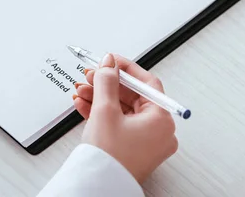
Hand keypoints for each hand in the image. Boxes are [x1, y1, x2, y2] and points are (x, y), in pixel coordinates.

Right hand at [73, 54, 177, 183]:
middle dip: (107, 85)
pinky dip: (102, 113)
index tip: (110, 60)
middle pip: (133, 96)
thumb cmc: (109, 157)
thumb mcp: (105, 110)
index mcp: (162, 120)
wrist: (98, 187)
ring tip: (82, 91)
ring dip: (100, 98)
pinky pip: (119, 123)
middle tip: (91, 75)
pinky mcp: (133, 148)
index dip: (126, 69)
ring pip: (123, 109)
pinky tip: (85, 105)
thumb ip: (107, 81)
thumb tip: (110, 63)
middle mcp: (159, 131)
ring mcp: (146, 141)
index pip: (147, 83)